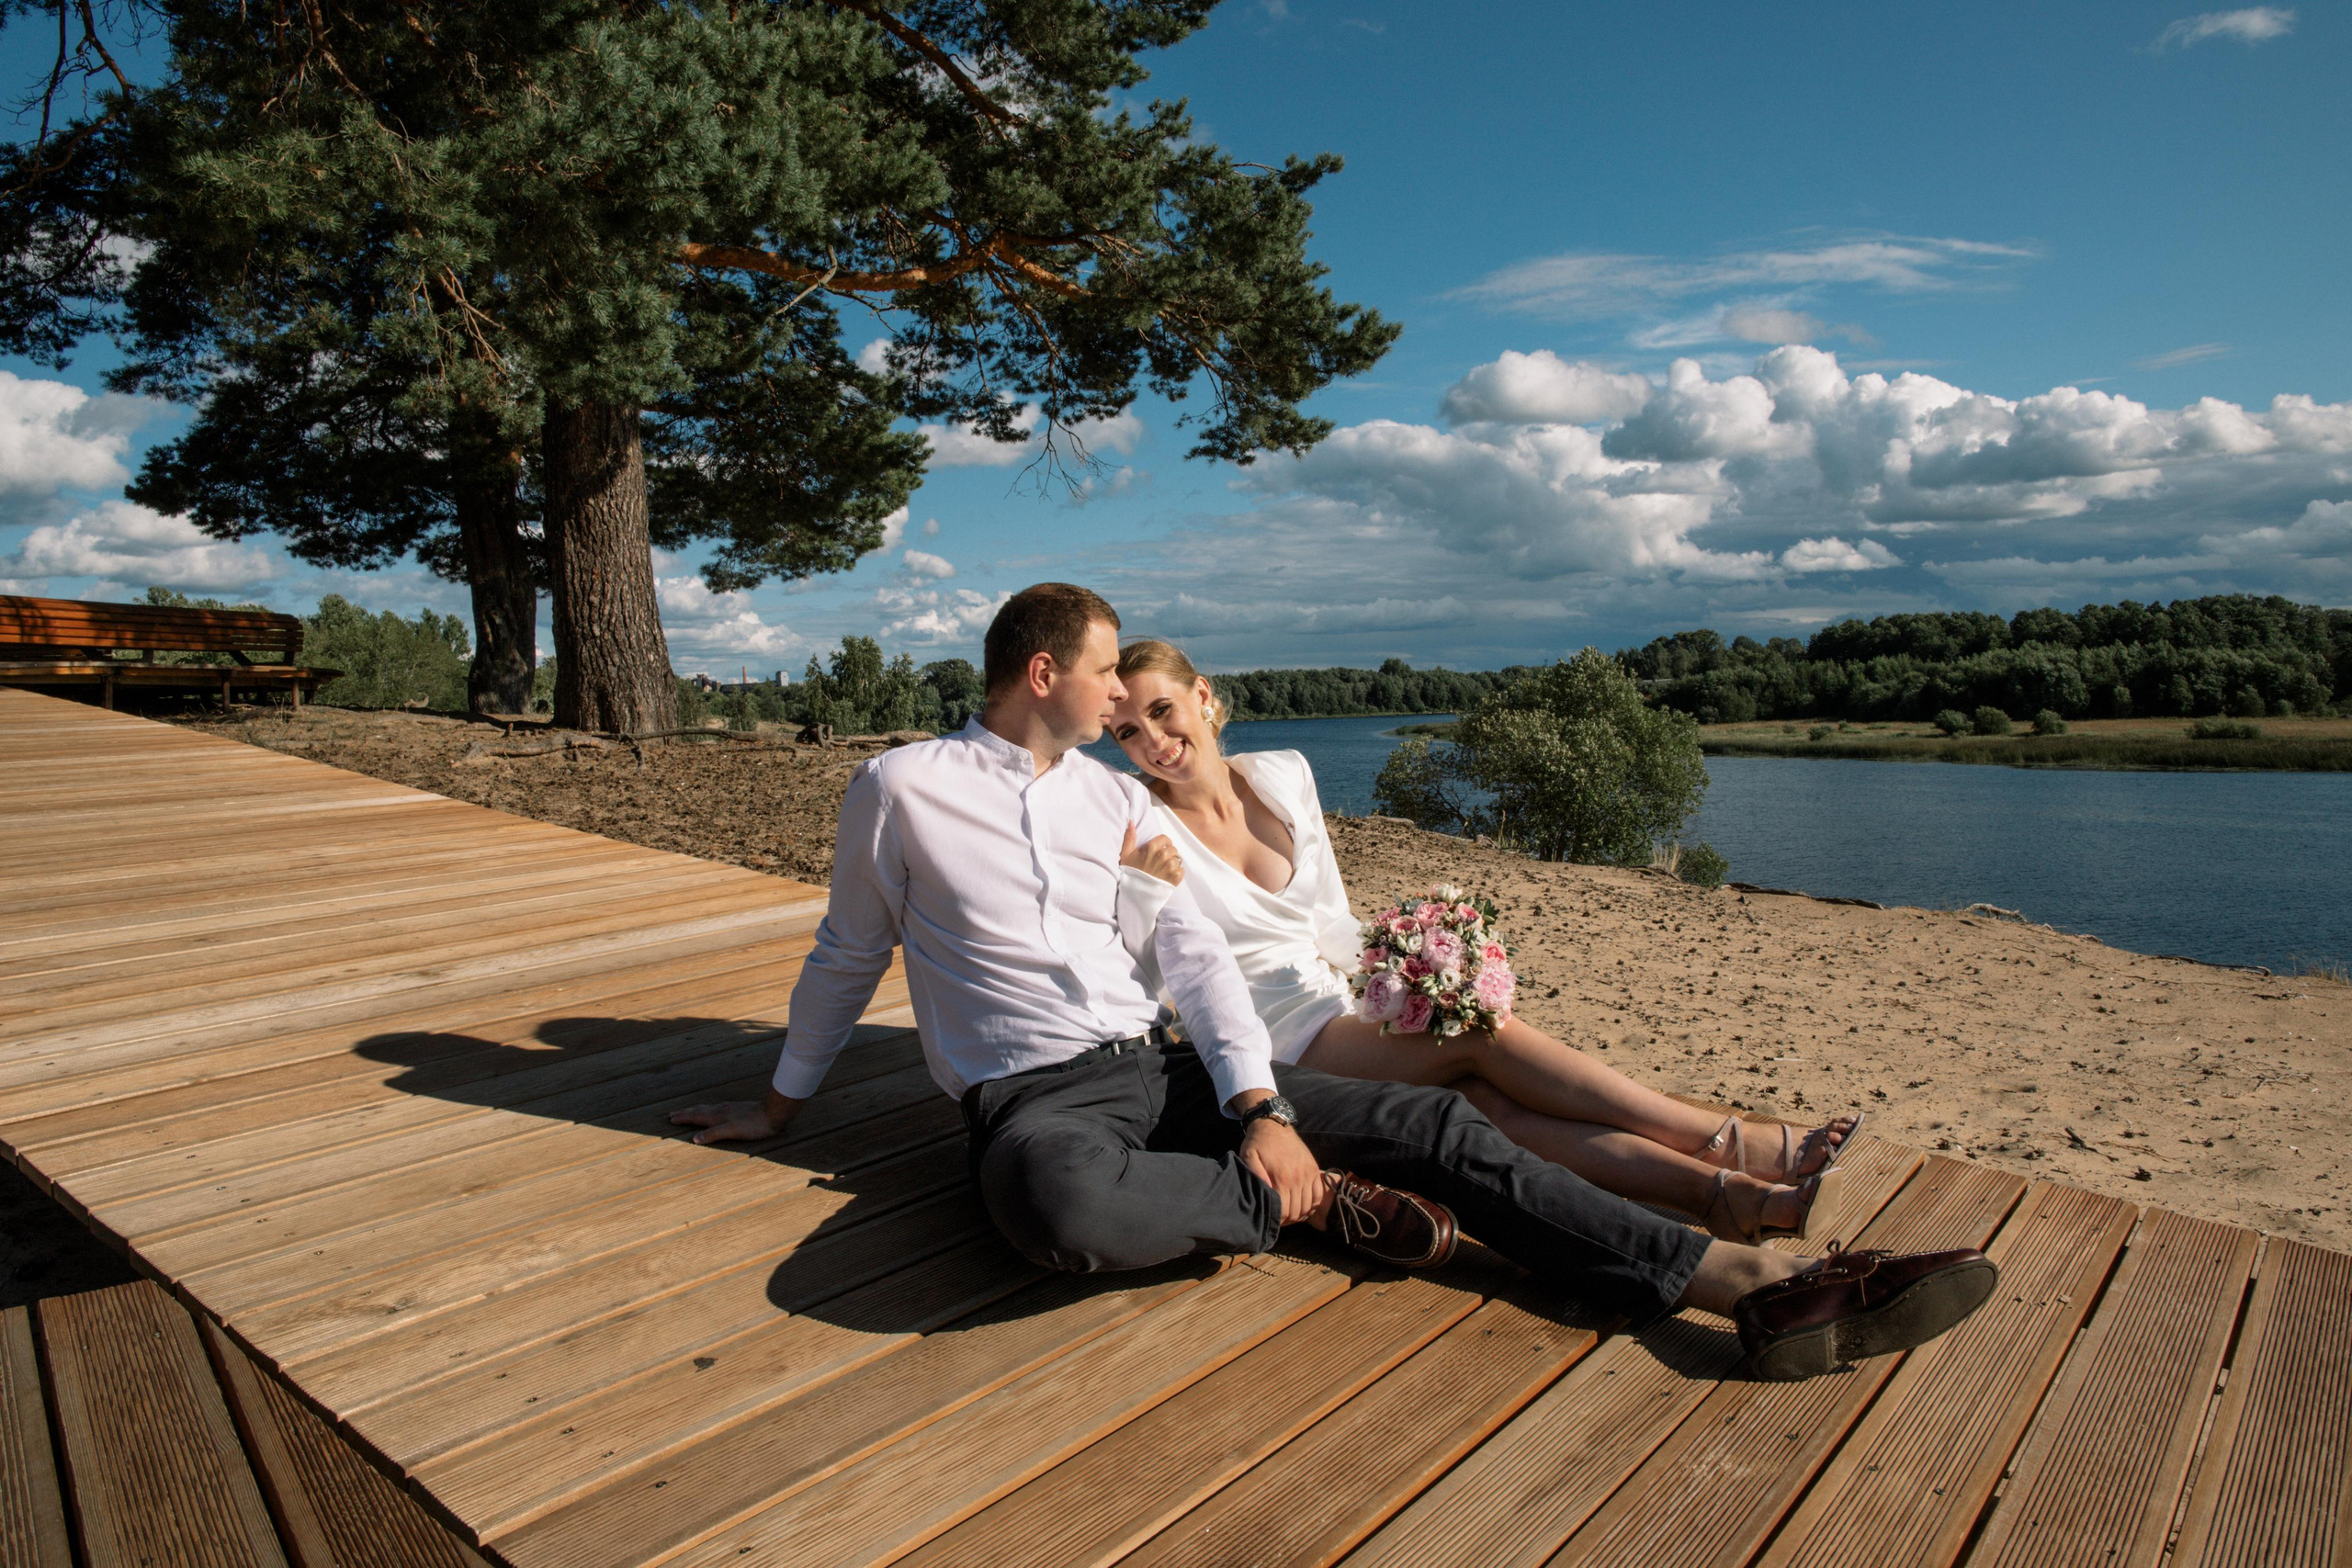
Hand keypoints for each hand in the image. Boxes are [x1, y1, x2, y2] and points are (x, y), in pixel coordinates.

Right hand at [670, 1090, 797, 1144]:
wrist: (772, 1113)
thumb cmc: (753, 1125)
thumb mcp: (732, 1132)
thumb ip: (714, 1134)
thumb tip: (694, 1139)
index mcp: (717, 1116)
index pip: (696, 1117)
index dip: (683, 1118)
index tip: (670, 1118)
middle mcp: (720, 1110)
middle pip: (699, 1110)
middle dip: (685, 1112)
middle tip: (672, 1113)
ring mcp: (728, 1108)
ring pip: (707, 1108)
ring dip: (695, 1110)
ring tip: (688, 1111)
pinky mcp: (736, 1108)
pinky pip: (716, 1108)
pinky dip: (707, 1109)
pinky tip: (712, 1110)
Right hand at [1119, 821, 1183, 885]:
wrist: (1136, 894)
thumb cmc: (1131, 874)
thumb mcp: (1126, 855)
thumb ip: (1130, 837)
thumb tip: (1131, 822)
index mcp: (1152, 847)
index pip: (1166, 839)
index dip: (1163, 844)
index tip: (1159, 851)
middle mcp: (1163, 855)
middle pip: (1173, 849)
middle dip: (1168, 854)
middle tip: (1159, 863)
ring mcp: (1170, 866)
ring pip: (1177, 859)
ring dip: (1172, 864)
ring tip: (1163, 871)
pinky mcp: (1176, 877)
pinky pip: (1181, 870)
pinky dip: (1176, 873)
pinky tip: (1167, 877)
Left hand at [1239, 1116, 1326, 1225]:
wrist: (1274, 1124)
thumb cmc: (1258, 1143)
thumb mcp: (1249, 1157)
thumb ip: (1256, 1176)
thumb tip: (1266, 1195)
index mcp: (1281, 1178)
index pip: (1284, 1211)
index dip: (1278, 1220)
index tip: (1272, 1219)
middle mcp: (1298, 1178)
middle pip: (1297, 1211)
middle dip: (1288, 1219)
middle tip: (1279, 1217)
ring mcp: (1308, 1173)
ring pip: (1309, 1206)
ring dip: (1300, 1213)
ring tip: (1289, 1212)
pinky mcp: (1314, 1169)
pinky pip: (1319, 1194)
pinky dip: (1313, 1204)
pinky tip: (1302, 1205)